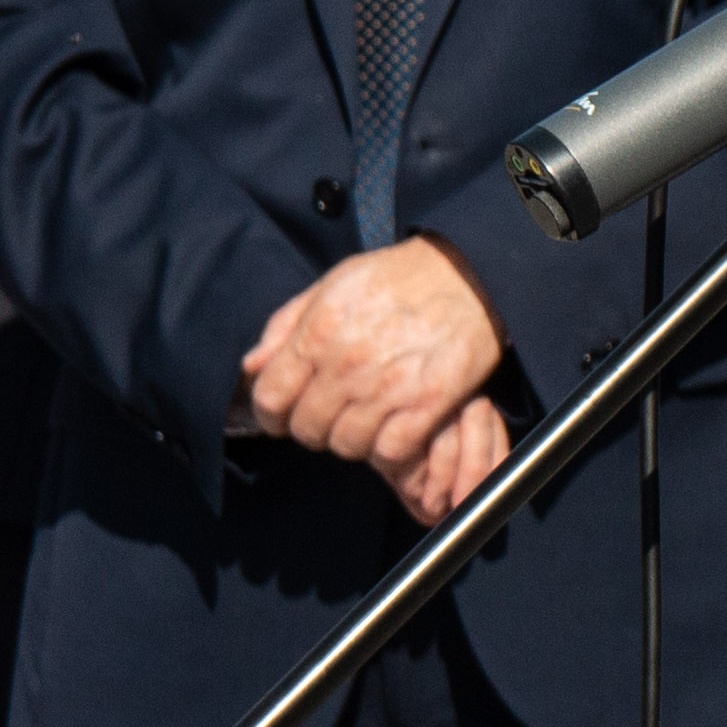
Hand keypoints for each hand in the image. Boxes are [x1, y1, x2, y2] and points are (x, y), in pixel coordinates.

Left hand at [241, 240, 506, 508]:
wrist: (473, 274)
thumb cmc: (400, 277)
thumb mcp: (333, 284)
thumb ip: (286, 324)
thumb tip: (253, 366)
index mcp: (319, 332)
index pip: (269, 397)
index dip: (270, 414)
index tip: (284, 415)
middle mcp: (348, 363)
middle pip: (306, 429)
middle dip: (313, 428)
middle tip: (331, 416)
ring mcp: (389, 387)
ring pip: (346, 445)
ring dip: (351, 440)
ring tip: (365, 422)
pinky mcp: (429, 403)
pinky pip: (390, 452)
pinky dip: (388, 451)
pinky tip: (394, 432)